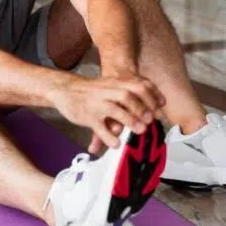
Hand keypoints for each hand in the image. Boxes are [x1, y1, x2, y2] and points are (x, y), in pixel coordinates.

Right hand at [49, 74, 164, 152]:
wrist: (65, 89)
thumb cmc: (92, 90)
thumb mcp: (111, 85)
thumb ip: (130, 93)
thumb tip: (154, 106)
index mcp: (115, 83)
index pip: (138, 85)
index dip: (152, 96)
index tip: (160, 108)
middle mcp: (107, 91)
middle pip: (128, 96)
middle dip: (142, 109)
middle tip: (150, 121)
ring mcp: (96, 103)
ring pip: (115, 109)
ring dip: (130, 120)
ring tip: (139, 131)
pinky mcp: (86, 115)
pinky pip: (98, 126)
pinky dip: (108, 136)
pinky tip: (116, 143)